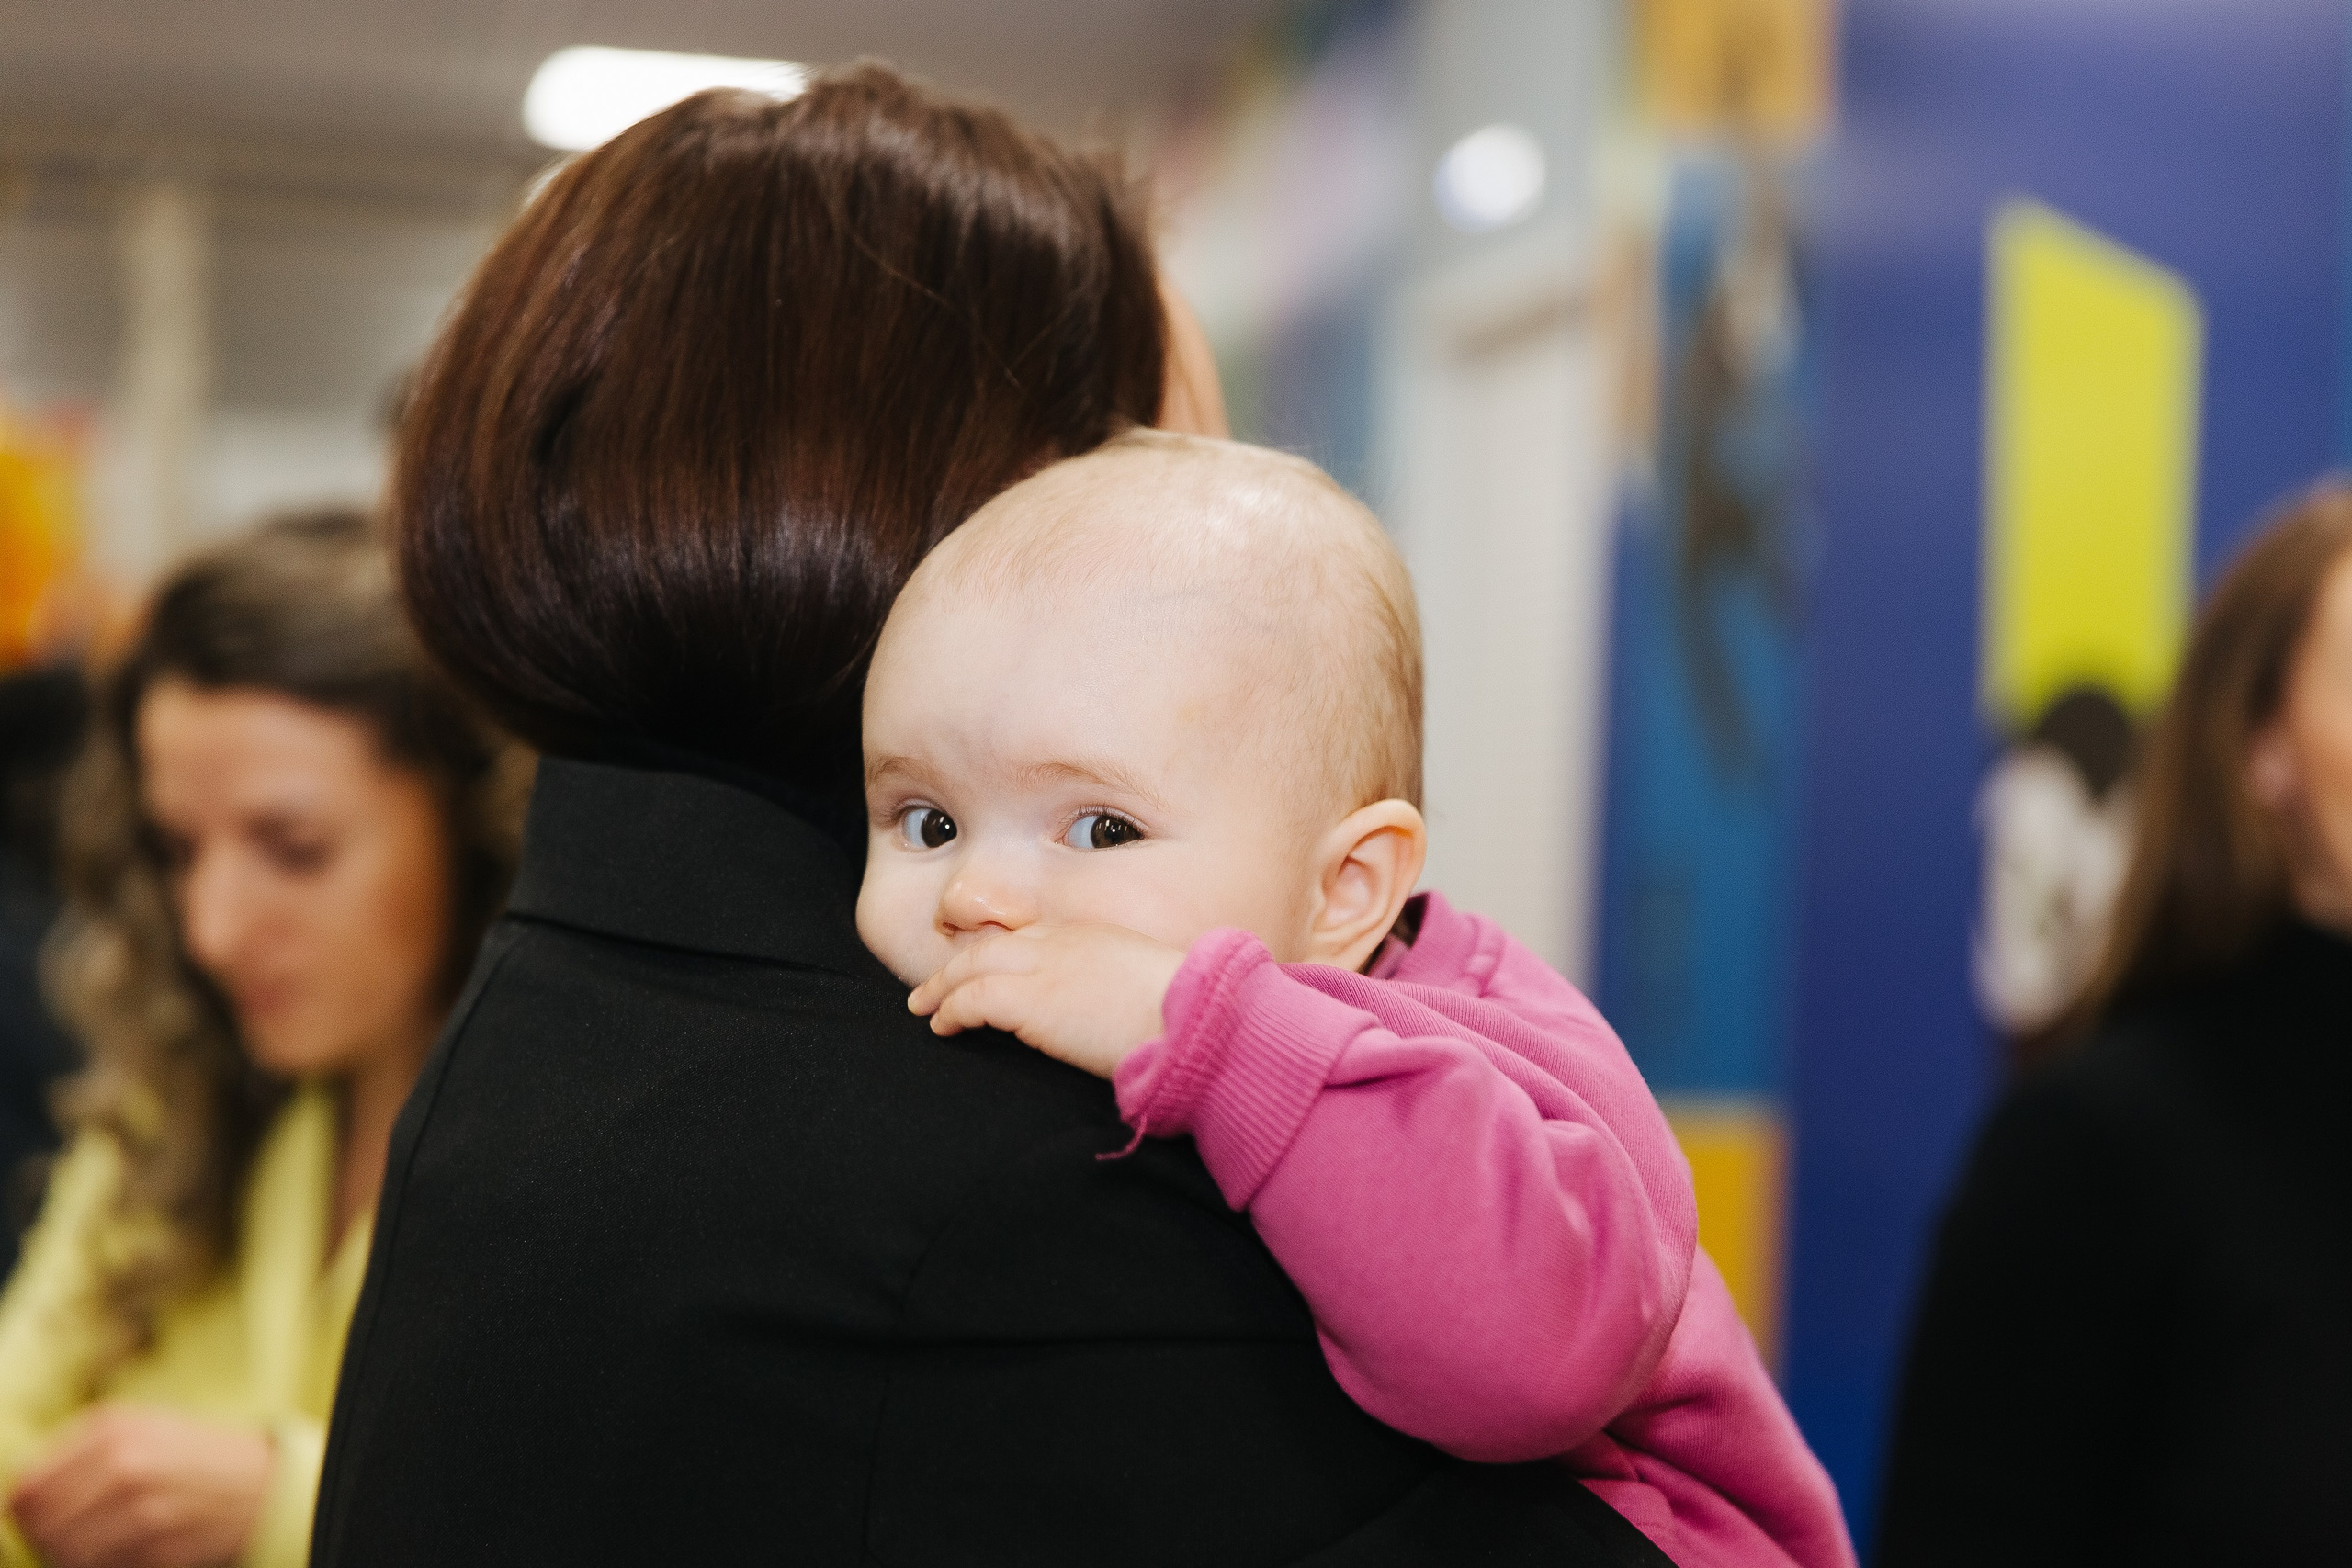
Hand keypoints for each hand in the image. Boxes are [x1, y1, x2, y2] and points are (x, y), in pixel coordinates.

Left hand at [8, 1406, 272, 1567]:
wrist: (260, 1483)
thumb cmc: (190, 1457)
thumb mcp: (138, 1429)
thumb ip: (77, 1452)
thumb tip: (19, 1495)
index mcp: (111, 1429)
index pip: (26, 1489)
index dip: (24, 1513)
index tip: (39, 1519)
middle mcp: (124, 1465)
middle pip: (40, 1526)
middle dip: (46, 1539)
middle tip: (66, 1540)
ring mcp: (144, 1508)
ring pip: (65, 1554)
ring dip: (73, 1558)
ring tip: (96, 1548)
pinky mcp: (161, 1548)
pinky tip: (126, 1554)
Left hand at [909, 924, 1186, 1077]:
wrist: (1195, 1019)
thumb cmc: (1189, 1015)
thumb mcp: (1155, 989)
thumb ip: (1127, 991)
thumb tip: (1122, 1015)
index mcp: (1096, 937)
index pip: (1031, 938)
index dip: (1000, 953)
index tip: (982, 969)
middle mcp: (1065, 943)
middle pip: (994, 945)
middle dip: (959, 964)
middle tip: (934, 985)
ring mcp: (1046, 968)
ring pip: (973, 966)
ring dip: (943, 987)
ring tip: (925, 1007)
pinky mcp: (1031, 1001)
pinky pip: (973, 999)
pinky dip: (951, 1010)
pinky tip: (943, 1027)